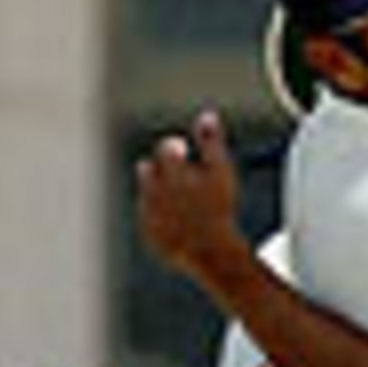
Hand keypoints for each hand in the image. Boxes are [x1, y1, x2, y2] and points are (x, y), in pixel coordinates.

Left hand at [137, 109, 244, 280]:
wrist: (212, 252)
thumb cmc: (219, 209)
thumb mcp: (221, 171)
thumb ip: (212, 142)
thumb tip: (208, 114)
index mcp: (167, 170)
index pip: (164, 149)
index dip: (175, 148)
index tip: (184, 152)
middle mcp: (151, 190)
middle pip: (146, 169)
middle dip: (162, 171)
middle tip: (182, 179)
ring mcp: (148, 214)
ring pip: (147, 196)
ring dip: (161, 196)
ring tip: (184, 205)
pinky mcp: (149, 235)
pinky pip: (150, 221)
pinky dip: (162, 220)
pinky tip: (181, 224)